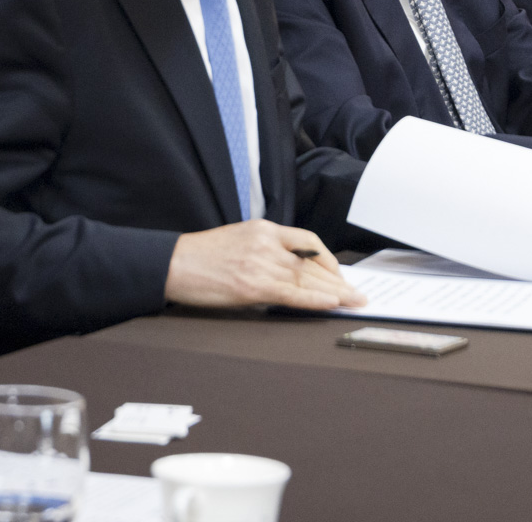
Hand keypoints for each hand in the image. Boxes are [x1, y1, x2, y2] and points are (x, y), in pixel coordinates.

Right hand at [164, 220, 364, 309]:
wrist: (173, 263)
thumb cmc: (201, 256)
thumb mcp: (238, 240)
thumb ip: (265, 251)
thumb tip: (289, 272)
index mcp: (263, 229)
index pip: (307, 241)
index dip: (328, 260)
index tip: (338, 274)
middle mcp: (266, 244)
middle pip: (311, 264)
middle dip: (338, 281)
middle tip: (358, 293)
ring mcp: (260, 264)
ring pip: (307, 280)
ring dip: (335, 293)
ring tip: (354, 302)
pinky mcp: (253, 286)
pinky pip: (293, 293)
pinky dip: (315, 299)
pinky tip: (332, 303)